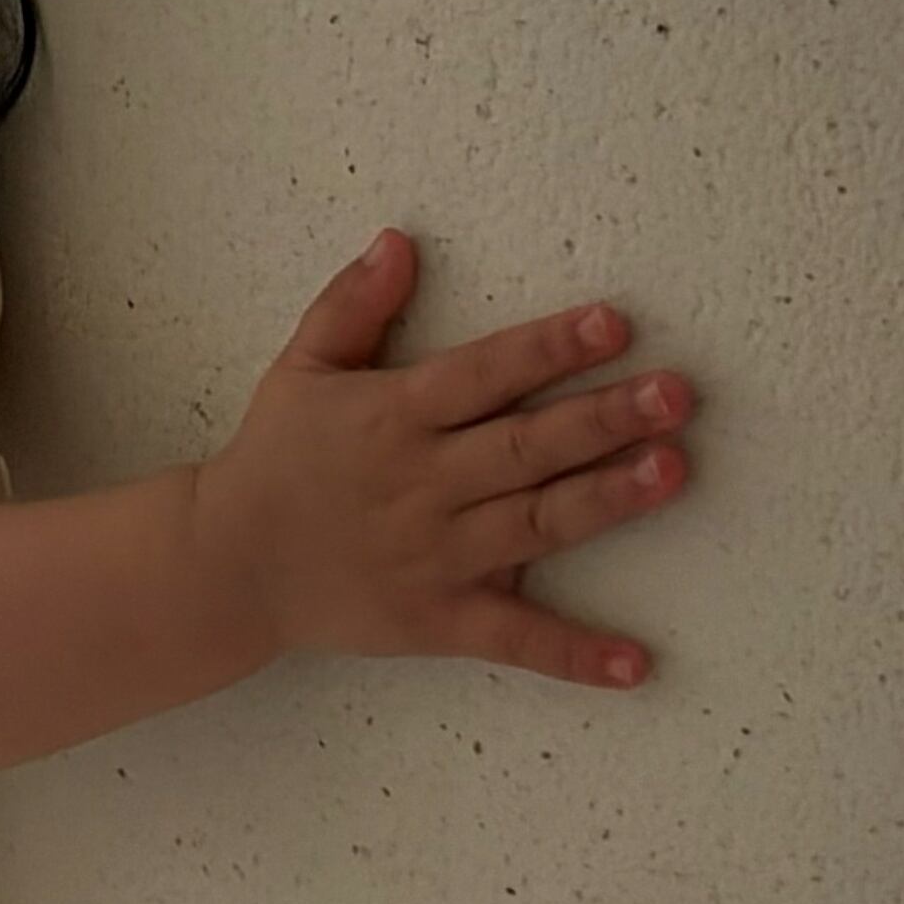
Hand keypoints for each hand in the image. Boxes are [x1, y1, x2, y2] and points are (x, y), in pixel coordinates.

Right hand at [185, 227, 697, 690]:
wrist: (227, 567)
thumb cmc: (274, 459)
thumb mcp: (300, 368)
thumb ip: (352, 304)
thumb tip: (399, 240)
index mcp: (394, 416)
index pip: (483, 374)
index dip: (548, 348)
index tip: (613, 323)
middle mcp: (421, 484)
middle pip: (524, 447)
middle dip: (603, 418)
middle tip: (676, 393)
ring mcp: (434, 556)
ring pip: (534, 525)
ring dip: (606, 499)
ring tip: (674, 470)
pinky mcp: (438, 620)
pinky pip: (513, 639)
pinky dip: (573, 654)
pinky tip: (635, 664)